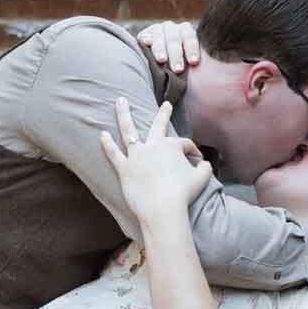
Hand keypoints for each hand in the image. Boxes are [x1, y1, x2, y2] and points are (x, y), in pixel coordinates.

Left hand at [100, 97, 212, 226]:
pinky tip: (102, 134)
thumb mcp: (202, 177)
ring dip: (124, 114)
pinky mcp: (124, 169)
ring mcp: (136, 156)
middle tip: (166, 104)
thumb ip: (205, 167)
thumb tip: (205, 163)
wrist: (163, 209)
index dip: (192, 152)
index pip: (184, 144)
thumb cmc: (184, 193)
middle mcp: (153, 146)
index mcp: (171, 146)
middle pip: (158, 126)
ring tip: (120, 100)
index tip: (197, 161)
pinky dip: (107, 144)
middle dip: (164, 114)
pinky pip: (114, 154)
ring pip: (129, 131)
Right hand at [138, 20, 200, 73]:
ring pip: (160, 36)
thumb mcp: (190, 63)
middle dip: (176, 54)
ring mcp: (158, 30)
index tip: (194, 62)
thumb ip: (197, 64)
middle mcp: (172, 28)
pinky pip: (145, 35)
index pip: (190, 37)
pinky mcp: (145, 34)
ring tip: (162, 60)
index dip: (192, 49)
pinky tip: (146, 43)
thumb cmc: (180, 67)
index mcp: (186, 31)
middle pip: (174, 38)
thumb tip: (225, 75)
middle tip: (178, 69)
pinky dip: (146, 38)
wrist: (160, 64)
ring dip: (161, 48)